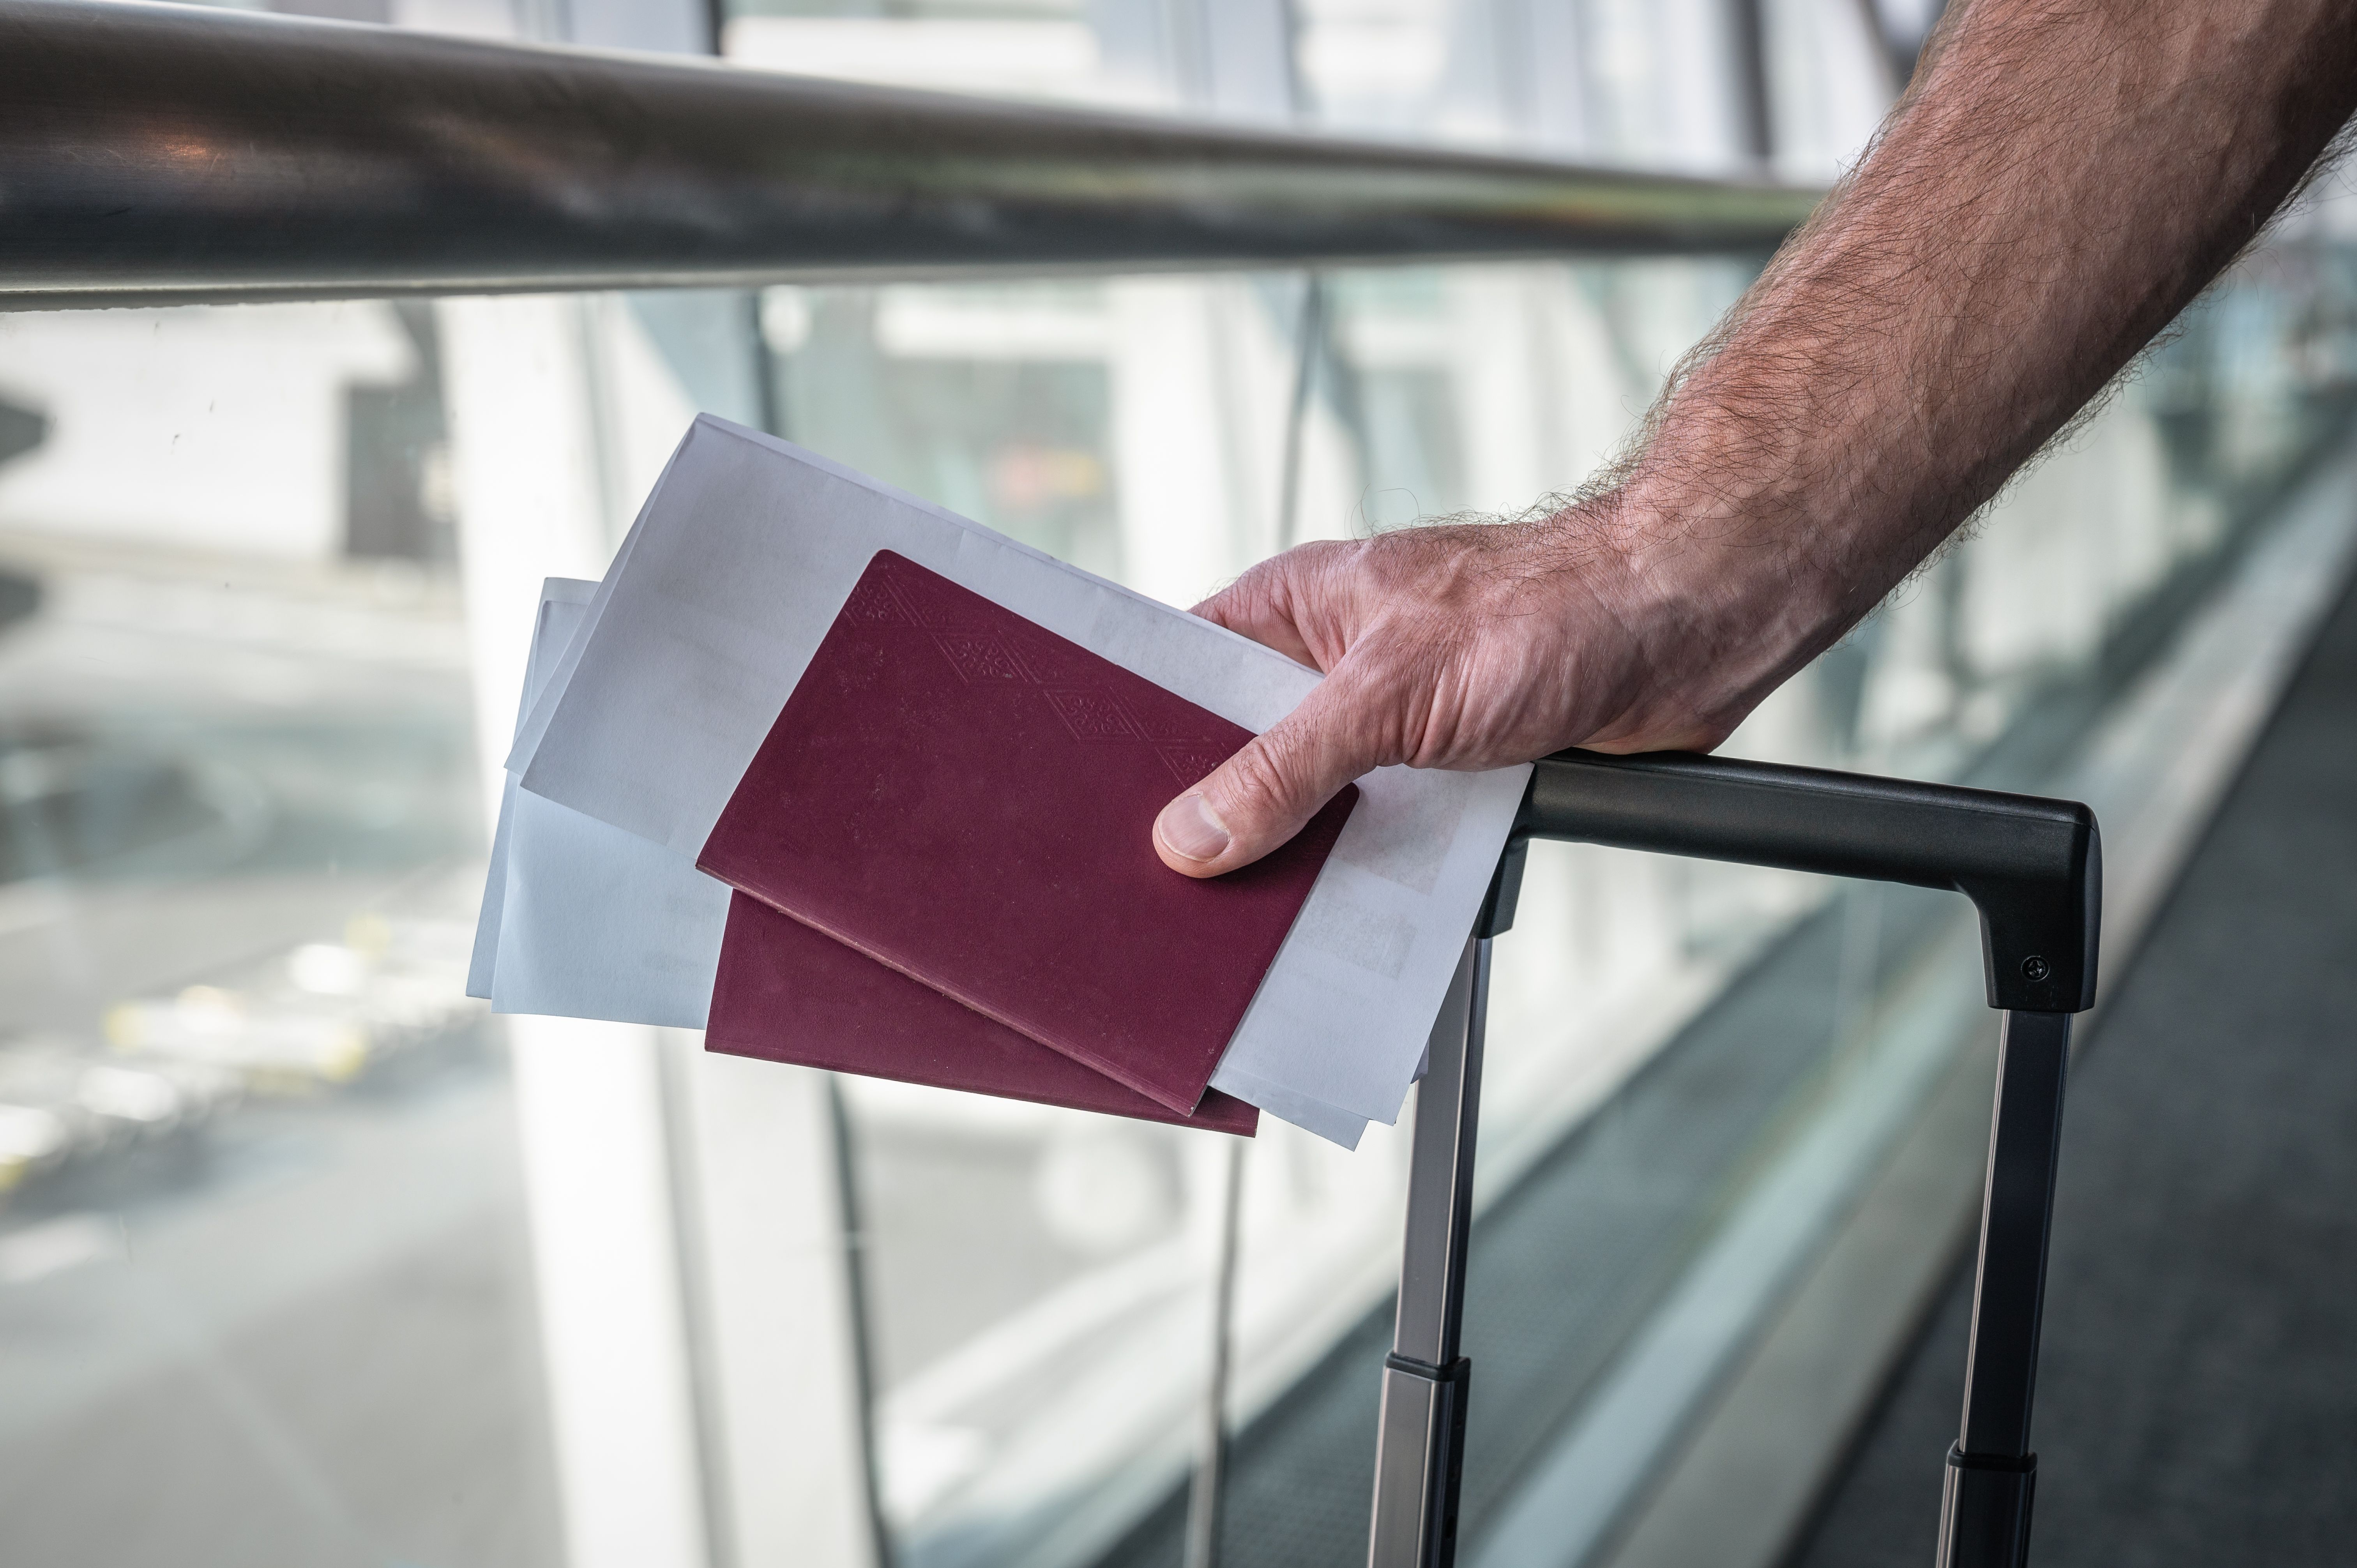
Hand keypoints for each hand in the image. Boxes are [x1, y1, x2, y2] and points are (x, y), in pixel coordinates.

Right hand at [1149, 496, 1829, 877]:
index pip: (1179, 673)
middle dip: (1216, 821)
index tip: (1100, 808)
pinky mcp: (1442, 771)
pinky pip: (1379, 837)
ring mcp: (1387, 720)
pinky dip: (1366, 876)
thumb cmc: (1550, 608)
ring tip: (1250, 922)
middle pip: (1239, 755)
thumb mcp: (1389, 693)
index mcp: (1294, 610)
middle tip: (1172, 890)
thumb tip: (1194, 833)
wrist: (1685, 627)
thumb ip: (1286, 767)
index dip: (1139, 738)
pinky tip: (1340, 920)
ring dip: (1297, 859)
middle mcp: (1331, 663)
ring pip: (1311, 806)